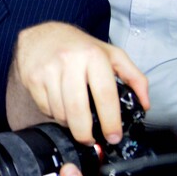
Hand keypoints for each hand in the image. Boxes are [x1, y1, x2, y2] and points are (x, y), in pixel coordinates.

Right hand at [9, 22, 148, 144]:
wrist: (41, 34)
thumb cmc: (79, 46)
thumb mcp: (111, 54)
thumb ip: (134, 77)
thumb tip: (145, 103)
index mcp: (93, 56)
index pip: (105, 95)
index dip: (110, 121)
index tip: (113, 136)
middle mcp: (69, 61)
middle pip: (78, 109)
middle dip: (85, 133)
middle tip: (91, 141)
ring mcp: (47, 70)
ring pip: (60, 112)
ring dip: (69, 124)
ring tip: (76, 120)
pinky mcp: (31, 78)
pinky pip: (45, 108)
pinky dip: (54, 114)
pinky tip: (61, 107)